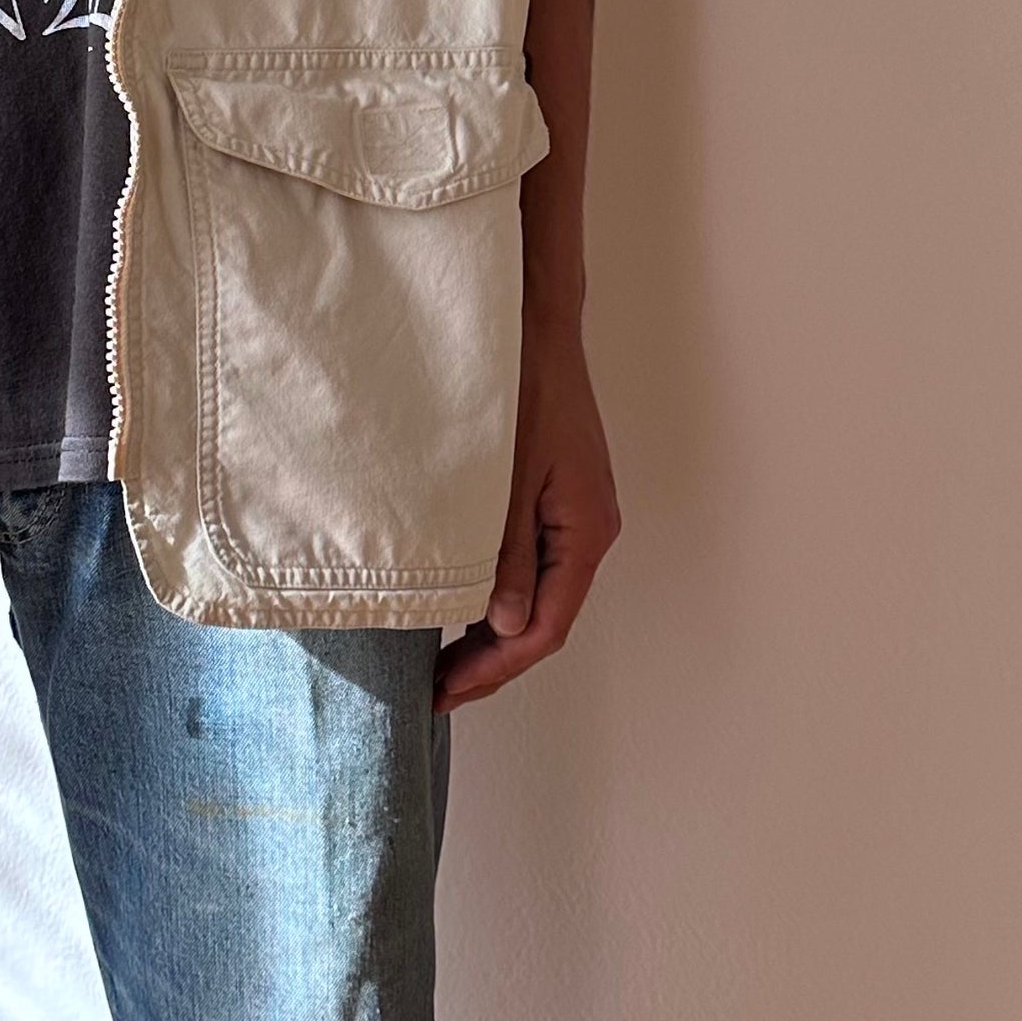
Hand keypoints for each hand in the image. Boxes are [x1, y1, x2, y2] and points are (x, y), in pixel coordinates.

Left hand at [434, 311, 620, 712]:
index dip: (495, 668)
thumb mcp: (506, 477)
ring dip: (491, 631)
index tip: (445, 692)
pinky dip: (495, 592)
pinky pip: (530, 564)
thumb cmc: (523, 390)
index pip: (544, 626)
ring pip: (536, 595)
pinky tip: (458, 604)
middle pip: (543, 619)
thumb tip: (501, 623)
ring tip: (438, 660)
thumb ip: (506, 552)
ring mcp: (573, 516)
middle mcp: (587, 531)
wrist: (536, 328)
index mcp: (585, 532)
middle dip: (490, 661)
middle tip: (433, 691)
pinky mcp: (554, 499)